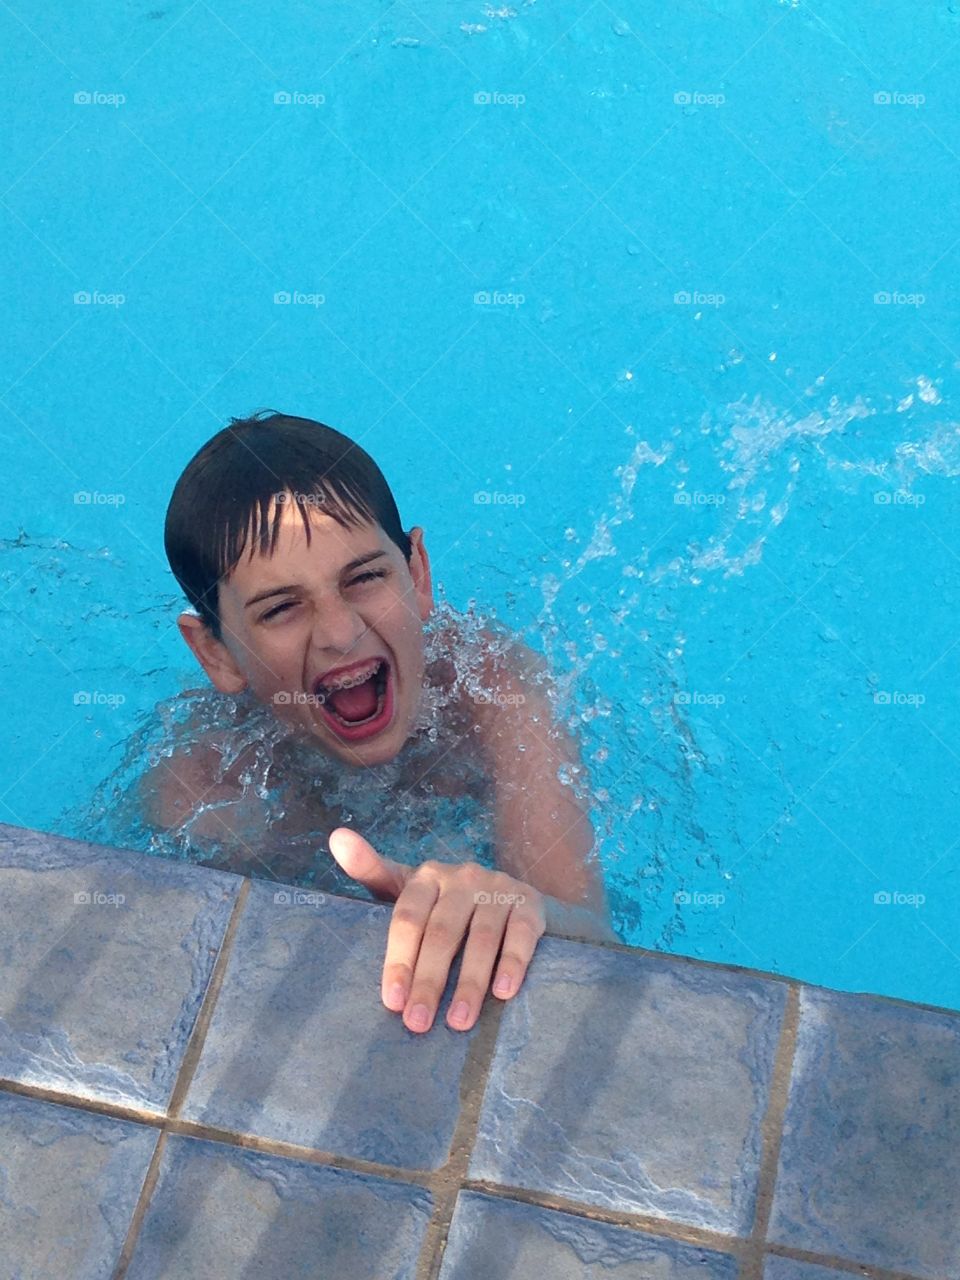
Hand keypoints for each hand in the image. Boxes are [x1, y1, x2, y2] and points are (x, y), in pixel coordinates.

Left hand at [328, 827, 545, 1033]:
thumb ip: (371, 870)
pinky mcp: (529, 903)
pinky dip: (513, 964)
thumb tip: (337, 838)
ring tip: (458, 1022)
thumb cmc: (444, 905)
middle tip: (417, 1023)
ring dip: (469, 983)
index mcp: (426, 877)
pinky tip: (503, 994)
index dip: (398, 960)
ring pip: (481, 939)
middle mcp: (462, 877)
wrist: (509, 899)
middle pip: (441, 933)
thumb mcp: (407, 889)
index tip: (392, 1002)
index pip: (407, 919)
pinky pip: (522, 935)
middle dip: (428, 981)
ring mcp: (498, 888)